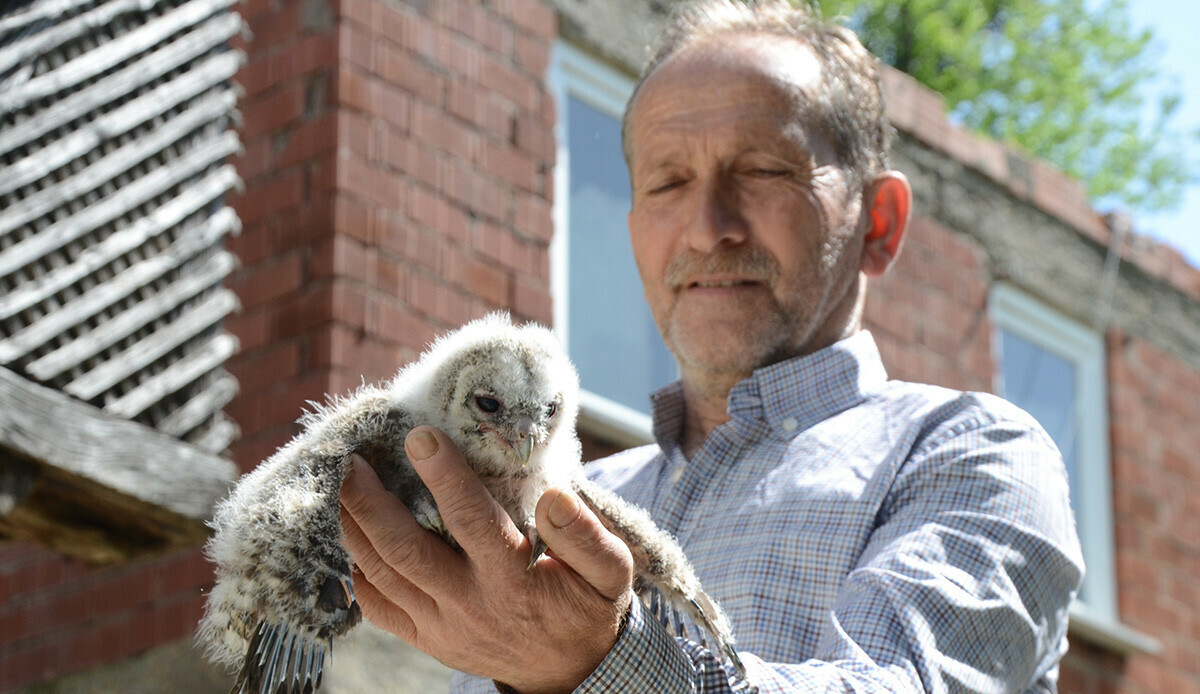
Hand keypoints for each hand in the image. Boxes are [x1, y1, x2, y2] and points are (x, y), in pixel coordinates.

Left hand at [339, 426, 634, 693]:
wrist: (569, 672)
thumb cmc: (586, 606)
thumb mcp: (610, 573)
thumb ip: (587, 536)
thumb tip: (553, 497)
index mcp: (513, 581)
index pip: (471, 522)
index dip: (444, 477)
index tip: (420, 435)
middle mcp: (469, 604)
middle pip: (405, 549)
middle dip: (371, 501)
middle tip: (351, 458)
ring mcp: (441, 626)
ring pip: (382, 574)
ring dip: (354, 527)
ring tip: (339, 484)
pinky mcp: (426, 639)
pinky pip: (378, 607)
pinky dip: (355, 571)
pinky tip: (348, 535)